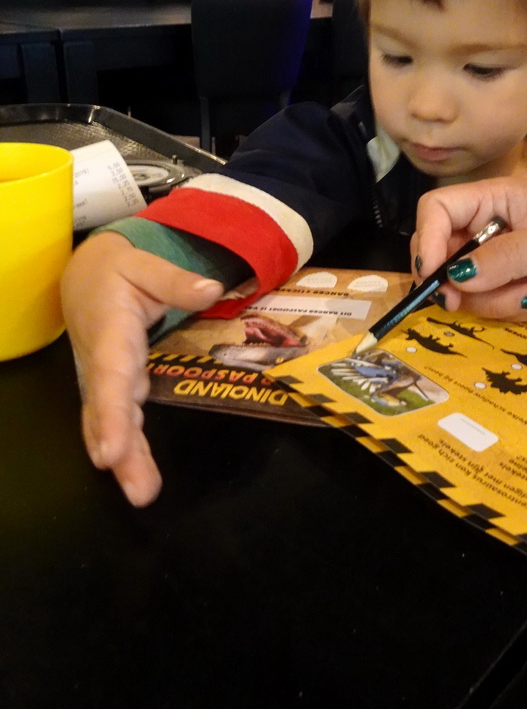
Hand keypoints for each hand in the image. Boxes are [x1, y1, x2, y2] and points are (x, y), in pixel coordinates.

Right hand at [61, 232, 223, 505]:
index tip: (112, 452)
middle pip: (109, 412)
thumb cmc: (117, 270)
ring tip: (142, 492)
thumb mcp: (144, 263)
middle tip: (138, 490)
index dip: (113, 416)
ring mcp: (107, 378)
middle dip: (122, 451)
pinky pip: (119, 419)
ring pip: (112, 423)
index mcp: (110, 332)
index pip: (110, 378)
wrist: (86, 275)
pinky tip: (135, 474)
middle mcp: (103, 363)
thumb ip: (175, 280)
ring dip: (126, 459)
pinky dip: (126, 449)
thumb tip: (212, 291)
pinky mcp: (115, 386)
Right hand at [412, 178, 526, 320]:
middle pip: (440, 254)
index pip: (438, 209)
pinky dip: (516, 310)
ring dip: (497, 300)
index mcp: (495, 200)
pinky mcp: (512, 291)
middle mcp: (488, 230)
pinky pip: (492, 308)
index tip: (432, 273)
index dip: (426, 237)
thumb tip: (456, 277)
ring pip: (466, 290)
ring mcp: (499, 264)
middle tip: (460, 303)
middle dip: (452, 282)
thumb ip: (507, 257)